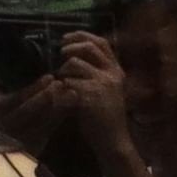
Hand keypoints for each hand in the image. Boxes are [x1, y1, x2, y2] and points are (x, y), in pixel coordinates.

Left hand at [10, 33, 130, 176]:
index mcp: (117, 71)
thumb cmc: (104, 116)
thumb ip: (96, 71)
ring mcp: (103, 84)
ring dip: (62, 72)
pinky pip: (68, 82)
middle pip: (88, 47)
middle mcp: (113, 74)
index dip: (82, 36)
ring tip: (64, 86)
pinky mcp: (91, 95)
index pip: (102, 43)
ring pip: (73, 64)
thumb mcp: (106, 90)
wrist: (112, 140)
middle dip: (69, 48)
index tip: (65, 38)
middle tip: (59, 55)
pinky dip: (61, 89)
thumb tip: (71, 53)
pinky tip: (63, 98)